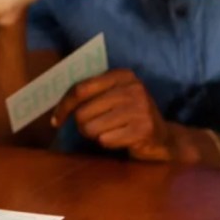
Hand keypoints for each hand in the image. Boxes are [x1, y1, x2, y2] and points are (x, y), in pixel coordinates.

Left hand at [51, 70, 178, 161]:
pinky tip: (121, 139)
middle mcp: (132, 88)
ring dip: (94, 135)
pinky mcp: (143, 130)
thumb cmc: (129, 116)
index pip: (80, 89)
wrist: (164, 138)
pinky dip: (108, 143)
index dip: (63, 106)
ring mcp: (140, 108)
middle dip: (82, 125)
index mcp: (121, 75)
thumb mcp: (112, 97)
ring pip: (91, 128)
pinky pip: (105, 140)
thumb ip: (89, 94)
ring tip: (109, 132)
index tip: (55, 120)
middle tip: (93, 128)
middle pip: (82, 112)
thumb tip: (56, 106)